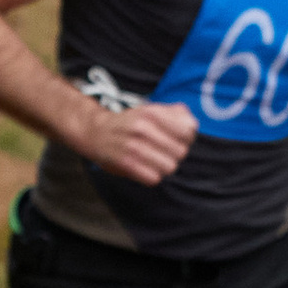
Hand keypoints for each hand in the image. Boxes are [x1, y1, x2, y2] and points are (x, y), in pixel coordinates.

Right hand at [81, 99, 197, 185]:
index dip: (186, 138)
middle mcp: (143, 127)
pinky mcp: (125, 164)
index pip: (189, 131)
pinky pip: (154, 178)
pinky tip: (145, 169)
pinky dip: (152, 176)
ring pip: (169, 167)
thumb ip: (176, 113)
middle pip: (181, 152)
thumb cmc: (130, 123)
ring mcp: (133, 146)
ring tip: (154, 161)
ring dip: (164, 167)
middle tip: (163, 152)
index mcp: (153, 112)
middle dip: (175, 154)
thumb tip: (192, 125)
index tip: (175, 139)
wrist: (96, 133)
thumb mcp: (151, 110)